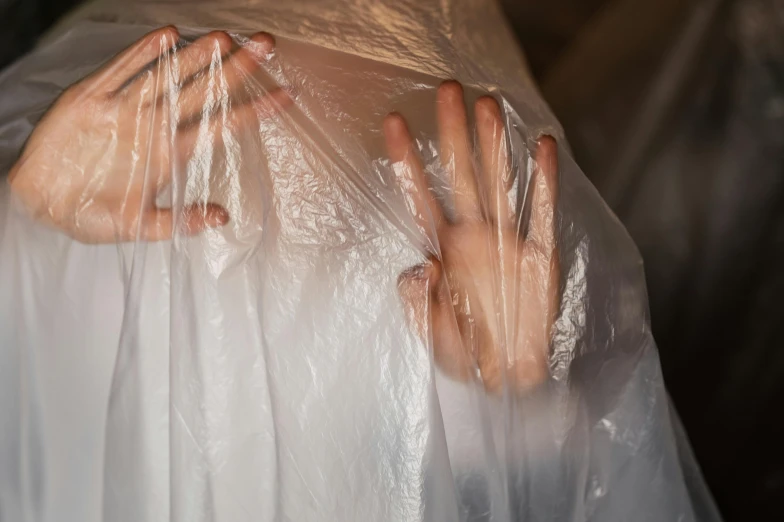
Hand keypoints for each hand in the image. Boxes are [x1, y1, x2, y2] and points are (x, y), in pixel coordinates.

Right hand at [8, 26, 290, 242]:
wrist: (44, 205)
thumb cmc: (93, 215)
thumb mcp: (140, 226)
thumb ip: (181, 221)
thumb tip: (222, 218)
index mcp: (171, 153)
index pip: (223, 125)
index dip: (256, 109)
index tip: (287, 95)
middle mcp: (155, 125)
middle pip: (204, 91)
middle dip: (236, 68)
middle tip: (267, 46)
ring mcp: (125, 110)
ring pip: (168, 76)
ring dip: (195, 57)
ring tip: (224, 37)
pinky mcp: (91, 100)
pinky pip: (120, 71)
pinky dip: (140, 55)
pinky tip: (165, 37)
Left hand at [386, 81, 558, 393]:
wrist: (510, 379)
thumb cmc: (467, 355)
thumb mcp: (431, 338)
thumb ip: (419, 305)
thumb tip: (421, 266)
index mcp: (443, 251)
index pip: (420, 197)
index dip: (407, 161)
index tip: (394, 122)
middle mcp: (474, 237)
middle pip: (460, 176)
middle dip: (452, 133)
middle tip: (446, 89)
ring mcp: (507, 242)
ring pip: (500, 184)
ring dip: (495, 145)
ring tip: (491, 102)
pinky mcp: (540, 257)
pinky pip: (542, 213)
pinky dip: (544, 180)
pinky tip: (544, 145)